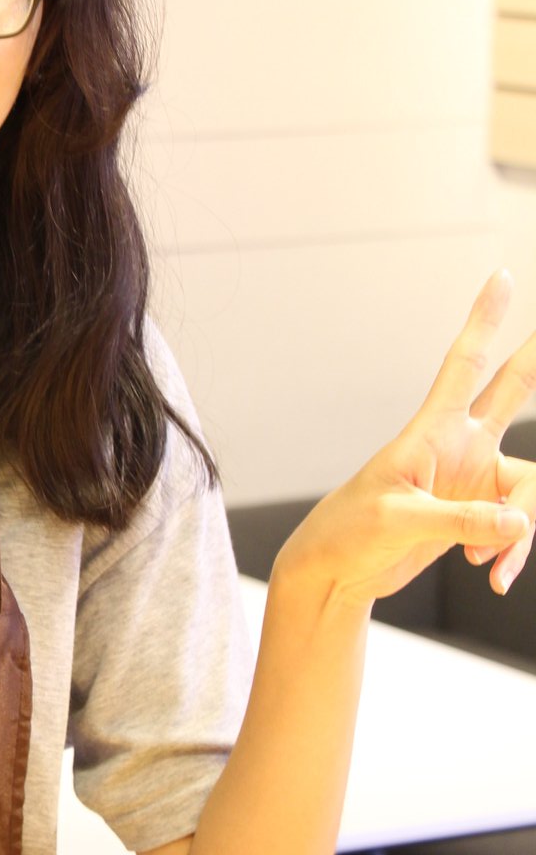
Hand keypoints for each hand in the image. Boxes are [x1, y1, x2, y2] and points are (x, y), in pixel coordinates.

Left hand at [279, 271, 535, 611]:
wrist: (338, 570)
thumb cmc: (353, 532)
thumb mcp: (400, 522)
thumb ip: (460, 522)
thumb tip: (518, 522)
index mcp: (433, 432)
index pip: (465, 365)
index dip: (484, 322)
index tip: (501, 277)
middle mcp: (461, 448)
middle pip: (512, 392)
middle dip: (533, 360)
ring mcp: (472, 479)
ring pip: (529, 488)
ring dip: (522, 531)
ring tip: (493, 566)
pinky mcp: (476, 514)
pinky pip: (517, 527)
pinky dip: (512, 552)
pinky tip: (495, 577)